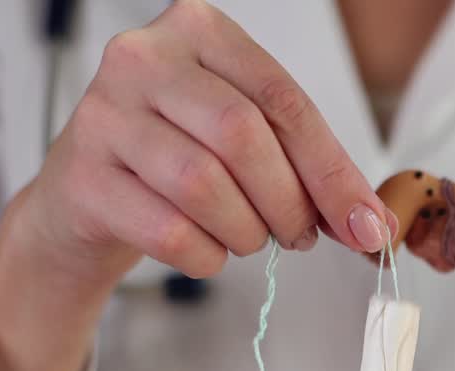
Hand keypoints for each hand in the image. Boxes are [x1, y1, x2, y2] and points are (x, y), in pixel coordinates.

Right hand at [0, 0, 395, 370]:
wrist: (85, 200)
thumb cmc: (177, 160)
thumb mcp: (245, 142)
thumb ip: (309, 170)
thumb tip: (372, 226)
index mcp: (198, 31)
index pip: (283, 99)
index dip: (332, 171)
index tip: (366, 226)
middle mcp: (142, 59)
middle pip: (243, 136)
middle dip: (289, 202)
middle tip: (300, 236)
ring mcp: (102, 115)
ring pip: (203, 184)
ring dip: (246, 231)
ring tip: (250, 239)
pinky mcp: (81, 178)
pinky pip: (167, 229)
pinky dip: (205, 255)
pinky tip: (207, 251)